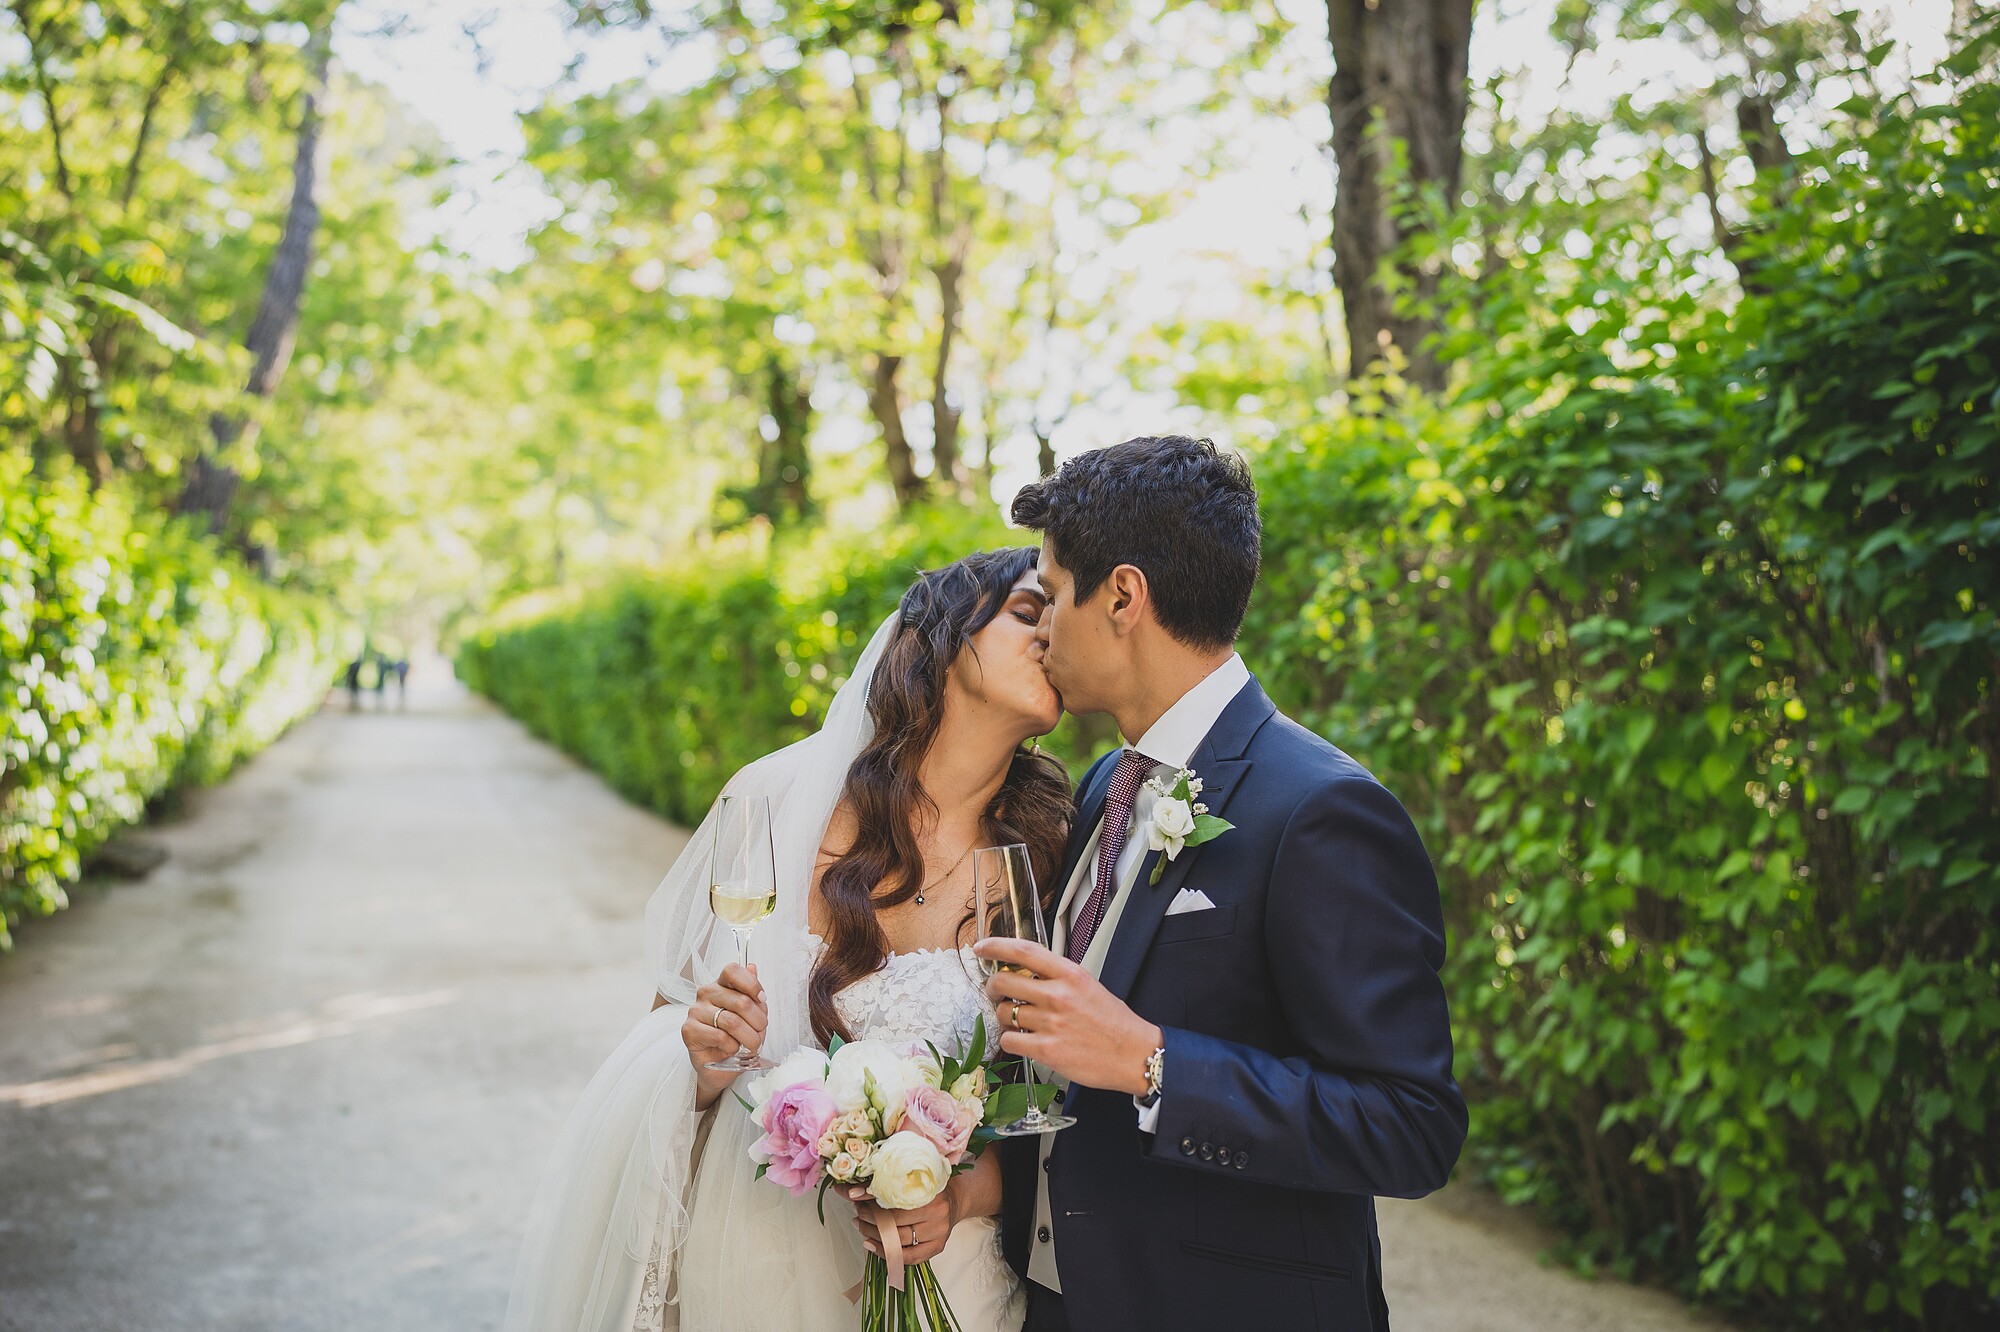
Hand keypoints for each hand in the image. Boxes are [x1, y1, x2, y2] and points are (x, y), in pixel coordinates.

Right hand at [684, 963, 766, 1097]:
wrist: (720, 1065)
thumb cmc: (736, 1037)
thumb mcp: (751, 1015)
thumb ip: (752, 994)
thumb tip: (752, 967)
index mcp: (721, 985)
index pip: (732, 971)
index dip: (751, 983)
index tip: (762, 999)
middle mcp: (705, 993)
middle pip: (740, 1001)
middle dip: (758, 1021)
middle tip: (761, 1032)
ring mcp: (695, 1011)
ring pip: (732, 1022)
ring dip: (749, 1038)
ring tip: (752, 1045)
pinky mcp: (689, 1030)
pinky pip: (720, 1037)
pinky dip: (733, 1047)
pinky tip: (731, 1049)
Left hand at [848, 1180, 961, 1264]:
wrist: (955, 1200)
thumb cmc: (929, 1189)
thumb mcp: (910, 1180)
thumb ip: (881, 1185)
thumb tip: (850, 1191)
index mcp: (931, 1191)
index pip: (895, 1200)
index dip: (871, 1201)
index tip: (855, 1199)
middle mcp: (938, 1213)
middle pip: (895, 1223)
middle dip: (870, 1219)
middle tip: (858, 1214)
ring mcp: (938, 1233)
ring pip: (899, 1241)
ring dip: (874, 1235)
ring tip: (862, 1227)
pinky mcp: (937, 1248)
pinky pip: (908, 1257)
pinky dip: (886, 1253)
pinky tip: (872, 1244)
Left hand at [974, 938, 1160, 1095]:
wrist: (1133, 1055)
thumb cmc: (1113, 1022)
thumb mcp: (1088, 986)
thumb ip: (1057, 978)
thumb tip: (1024, 973)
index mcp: (1070, 974)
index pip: (1024, 951)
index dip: (996, 946)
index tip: (982, 946)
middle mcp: (1058, 995)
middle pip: (1003, 981)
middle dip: (994, 987)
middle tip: (997, 992)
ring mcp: (1051, 1023)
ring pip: (1005, 1013)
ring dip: (1006, 1016)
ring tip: (1020, 1021)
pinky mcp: (1047, 1050)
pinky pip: (1010, 1040)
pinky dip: (1012, 1041)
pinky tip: (1025, 1041)